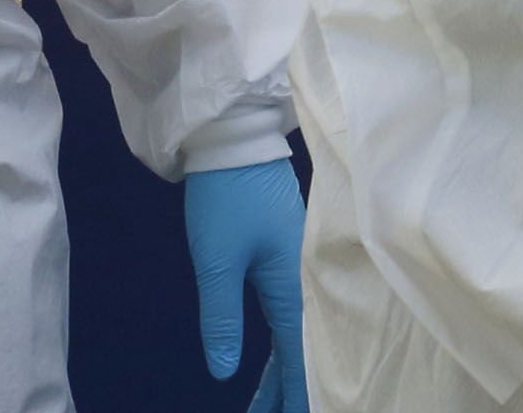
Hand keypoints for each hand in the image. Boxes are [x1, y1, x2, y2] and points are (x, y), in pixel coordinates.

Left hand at [183, 158, 307, 411]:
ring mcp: (300, 268)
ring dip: (288, 371)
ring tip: (272, 404)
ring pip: (298, 334)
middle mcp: (305, 282)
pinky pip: (293, 315)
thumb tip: (223, 374)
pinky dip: (287, 344)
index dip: (302, 396)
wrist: (235, 136)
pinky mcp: (289, 257)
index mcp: (294, 287)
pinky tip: (278, 361)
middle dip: (294, 390)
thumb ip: (222, 319)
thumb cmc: (227, 196)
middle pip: (305, 352)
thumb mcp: (217, 260)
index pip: (302, 359)